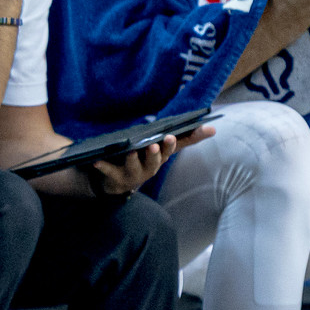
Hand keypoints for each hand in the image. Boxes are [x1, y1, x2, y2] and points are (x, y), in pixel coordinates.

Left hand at [87, 123, 211, 194]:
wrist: (119, 181)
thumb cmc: (144, 158)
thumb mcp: (164, 147)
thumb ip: (186, 138)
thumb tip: (213, 128)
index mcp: (161, 157)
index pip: (171, 149)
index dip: (171, 144)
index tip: (171, 136)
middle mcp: (150, 167)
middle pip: (154, 160)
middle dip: (155, 152)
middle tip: (154, 144)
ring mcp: (133, 173)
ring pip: (134, 165)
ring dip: (133, 158)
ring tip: (131, 149)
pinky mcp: (116, 177)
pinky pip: (109, 171)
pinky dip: (103, 166)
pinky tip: (96, 161)